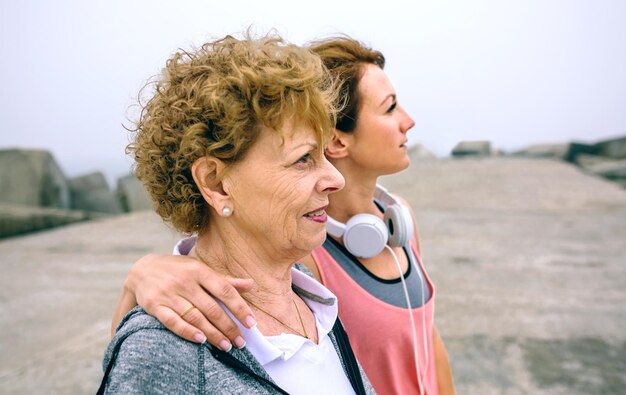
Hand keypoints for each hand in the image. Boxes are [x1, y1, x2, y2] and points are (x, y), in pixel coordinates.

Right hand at [119, 254, 255, 349]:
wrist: (141, 269)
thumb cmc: (178, 270)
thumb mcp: (199, 268)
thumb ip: (224, 280)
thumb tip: (251, 284)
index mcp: (199, 270)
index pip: (224, 290)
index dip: (239, 308)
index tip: (251, 324)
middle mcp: (185, 281)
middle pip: (211, 308)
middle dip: (228, 327)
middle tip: (240, 342)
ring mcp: (169, 293)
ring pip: (195, 317)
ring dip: (212, 334)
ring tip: (226, 346)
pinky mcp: (155, 305)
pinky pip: (172, 321)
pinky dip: (187, 332)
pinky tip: (200, 340)